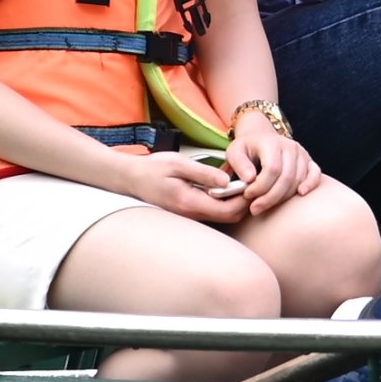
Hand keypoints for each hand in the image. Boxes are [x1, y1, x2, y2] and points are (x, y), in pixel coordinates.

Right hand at [105, 149, 251, 226]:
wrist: (131, 179)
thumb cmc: (153, 169)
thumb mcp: (178, 164)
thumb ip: (204, 173)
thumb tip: (228, 180)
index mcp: (190, 203)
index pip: (228, 211)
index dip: (243, 198)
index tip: (249, 181)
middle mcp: (192, 214)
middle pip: (230, 217)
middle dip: (243, 201)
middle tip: (247, 179)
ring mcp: (191, 215)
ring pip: (222, 216)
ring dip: (234, 201)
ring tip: (237, 179)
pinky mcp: (189, 212)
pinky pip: (213, 212)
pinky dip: (224, 201)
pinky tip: (223, 185)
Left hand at [223, 109, 320, 206]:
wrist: (260, 138)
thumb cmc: (246, 149)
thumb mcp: (234, 151)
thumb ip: (238, 164)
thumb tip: (250, 178)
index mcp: (271, 142)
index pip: (272, 168)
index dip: (260, 186)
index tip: (247, 195)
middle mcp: (290, 146)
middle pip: (286, 177)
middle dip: (270, 197)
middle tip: (255, 208)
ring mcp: (301, 153)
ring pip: (297, 180)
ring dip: (282, 197)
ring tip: (265, 204)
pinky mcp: (308, 161)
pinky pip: (315, 174)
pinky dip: (310, 184)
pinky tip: (301, 193)